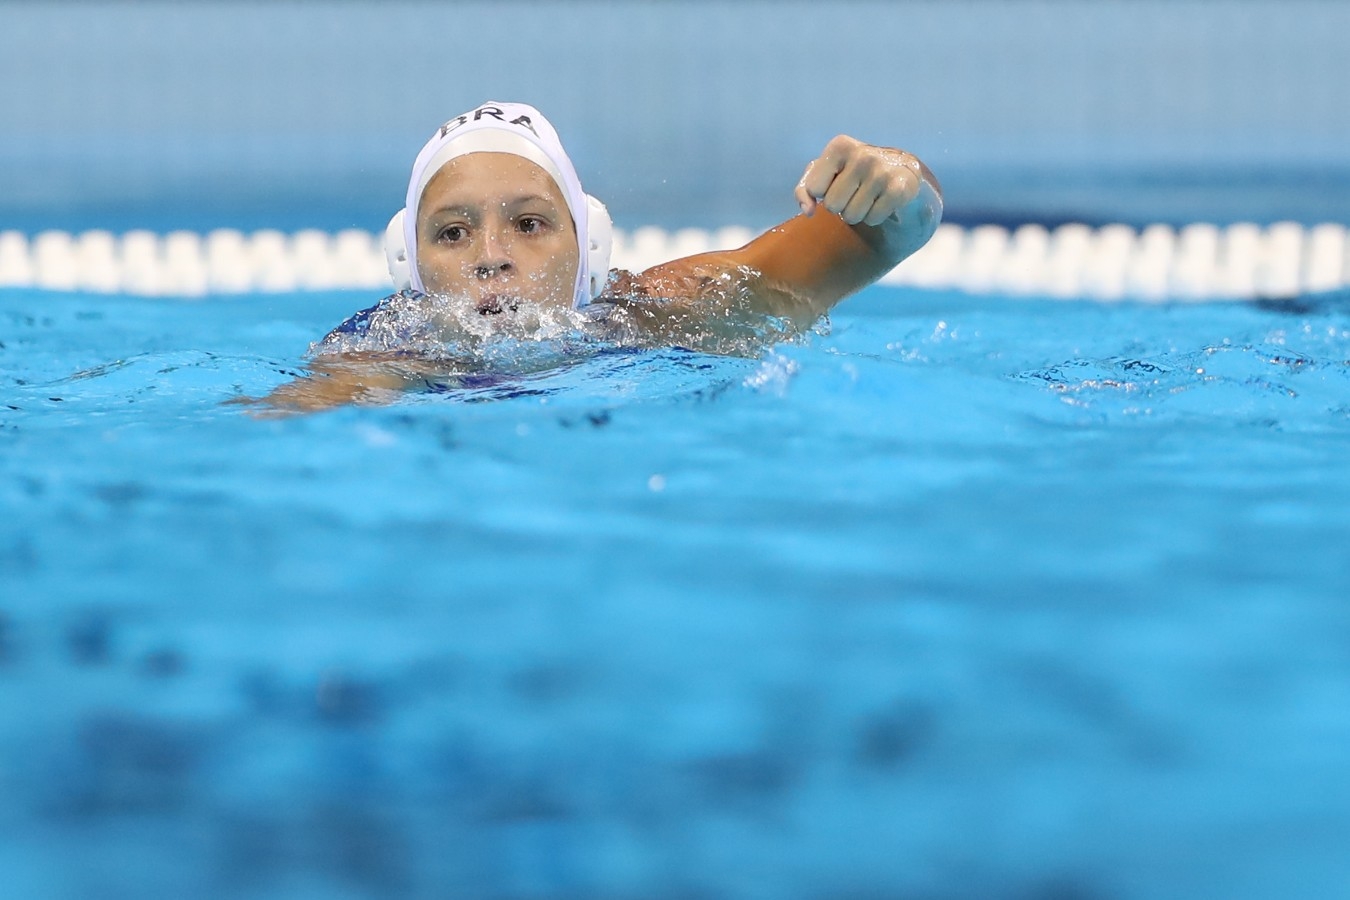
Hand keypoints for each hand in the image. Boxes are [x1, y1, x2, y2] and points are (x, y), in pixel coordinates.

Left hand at [795, 135, 925, 226]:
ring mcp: (881, 172)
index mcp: (840, 146)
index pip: (814, 189)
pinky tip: (881, 201)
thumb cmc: (855, 171)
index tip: (839, 182)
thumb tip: (807, 211)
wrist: (903, 168)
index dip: (824, 192)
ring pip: (851, 216)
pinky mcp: (898, 189)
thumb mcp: (826, 171)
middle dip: (841, 205)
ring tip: (869, 196)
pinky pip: (872, 220)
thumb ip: (805, 188)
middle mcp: (861, 155)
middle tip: (856, 191)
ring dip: (858, 212)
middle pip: (832, 205)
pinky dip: (874, 217)